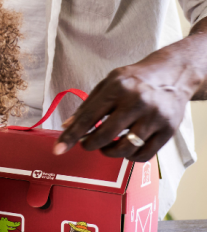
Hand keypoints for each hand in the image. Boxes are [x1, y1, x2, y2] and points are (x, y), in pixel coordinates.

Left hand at [53, 59, 197, 162]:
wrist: (172, 74)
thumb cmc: (135, 80)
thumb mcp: (108, 83)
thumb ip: (88, 105)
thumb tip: (67, 126)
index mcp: (118, 88)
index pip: (89, 117)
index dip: (72, 135)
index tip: (58, 149)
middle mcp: (137, 102)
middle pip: (106, 135)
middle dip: (90, 144)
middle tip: (87, 144)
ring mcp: (154, 117)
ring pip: (126, 148)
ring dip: (110, 152)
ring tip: (106, 146)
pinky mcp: (168, 130)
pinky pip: (145, 154)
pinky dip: (130, 157)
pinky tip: (125, 149)